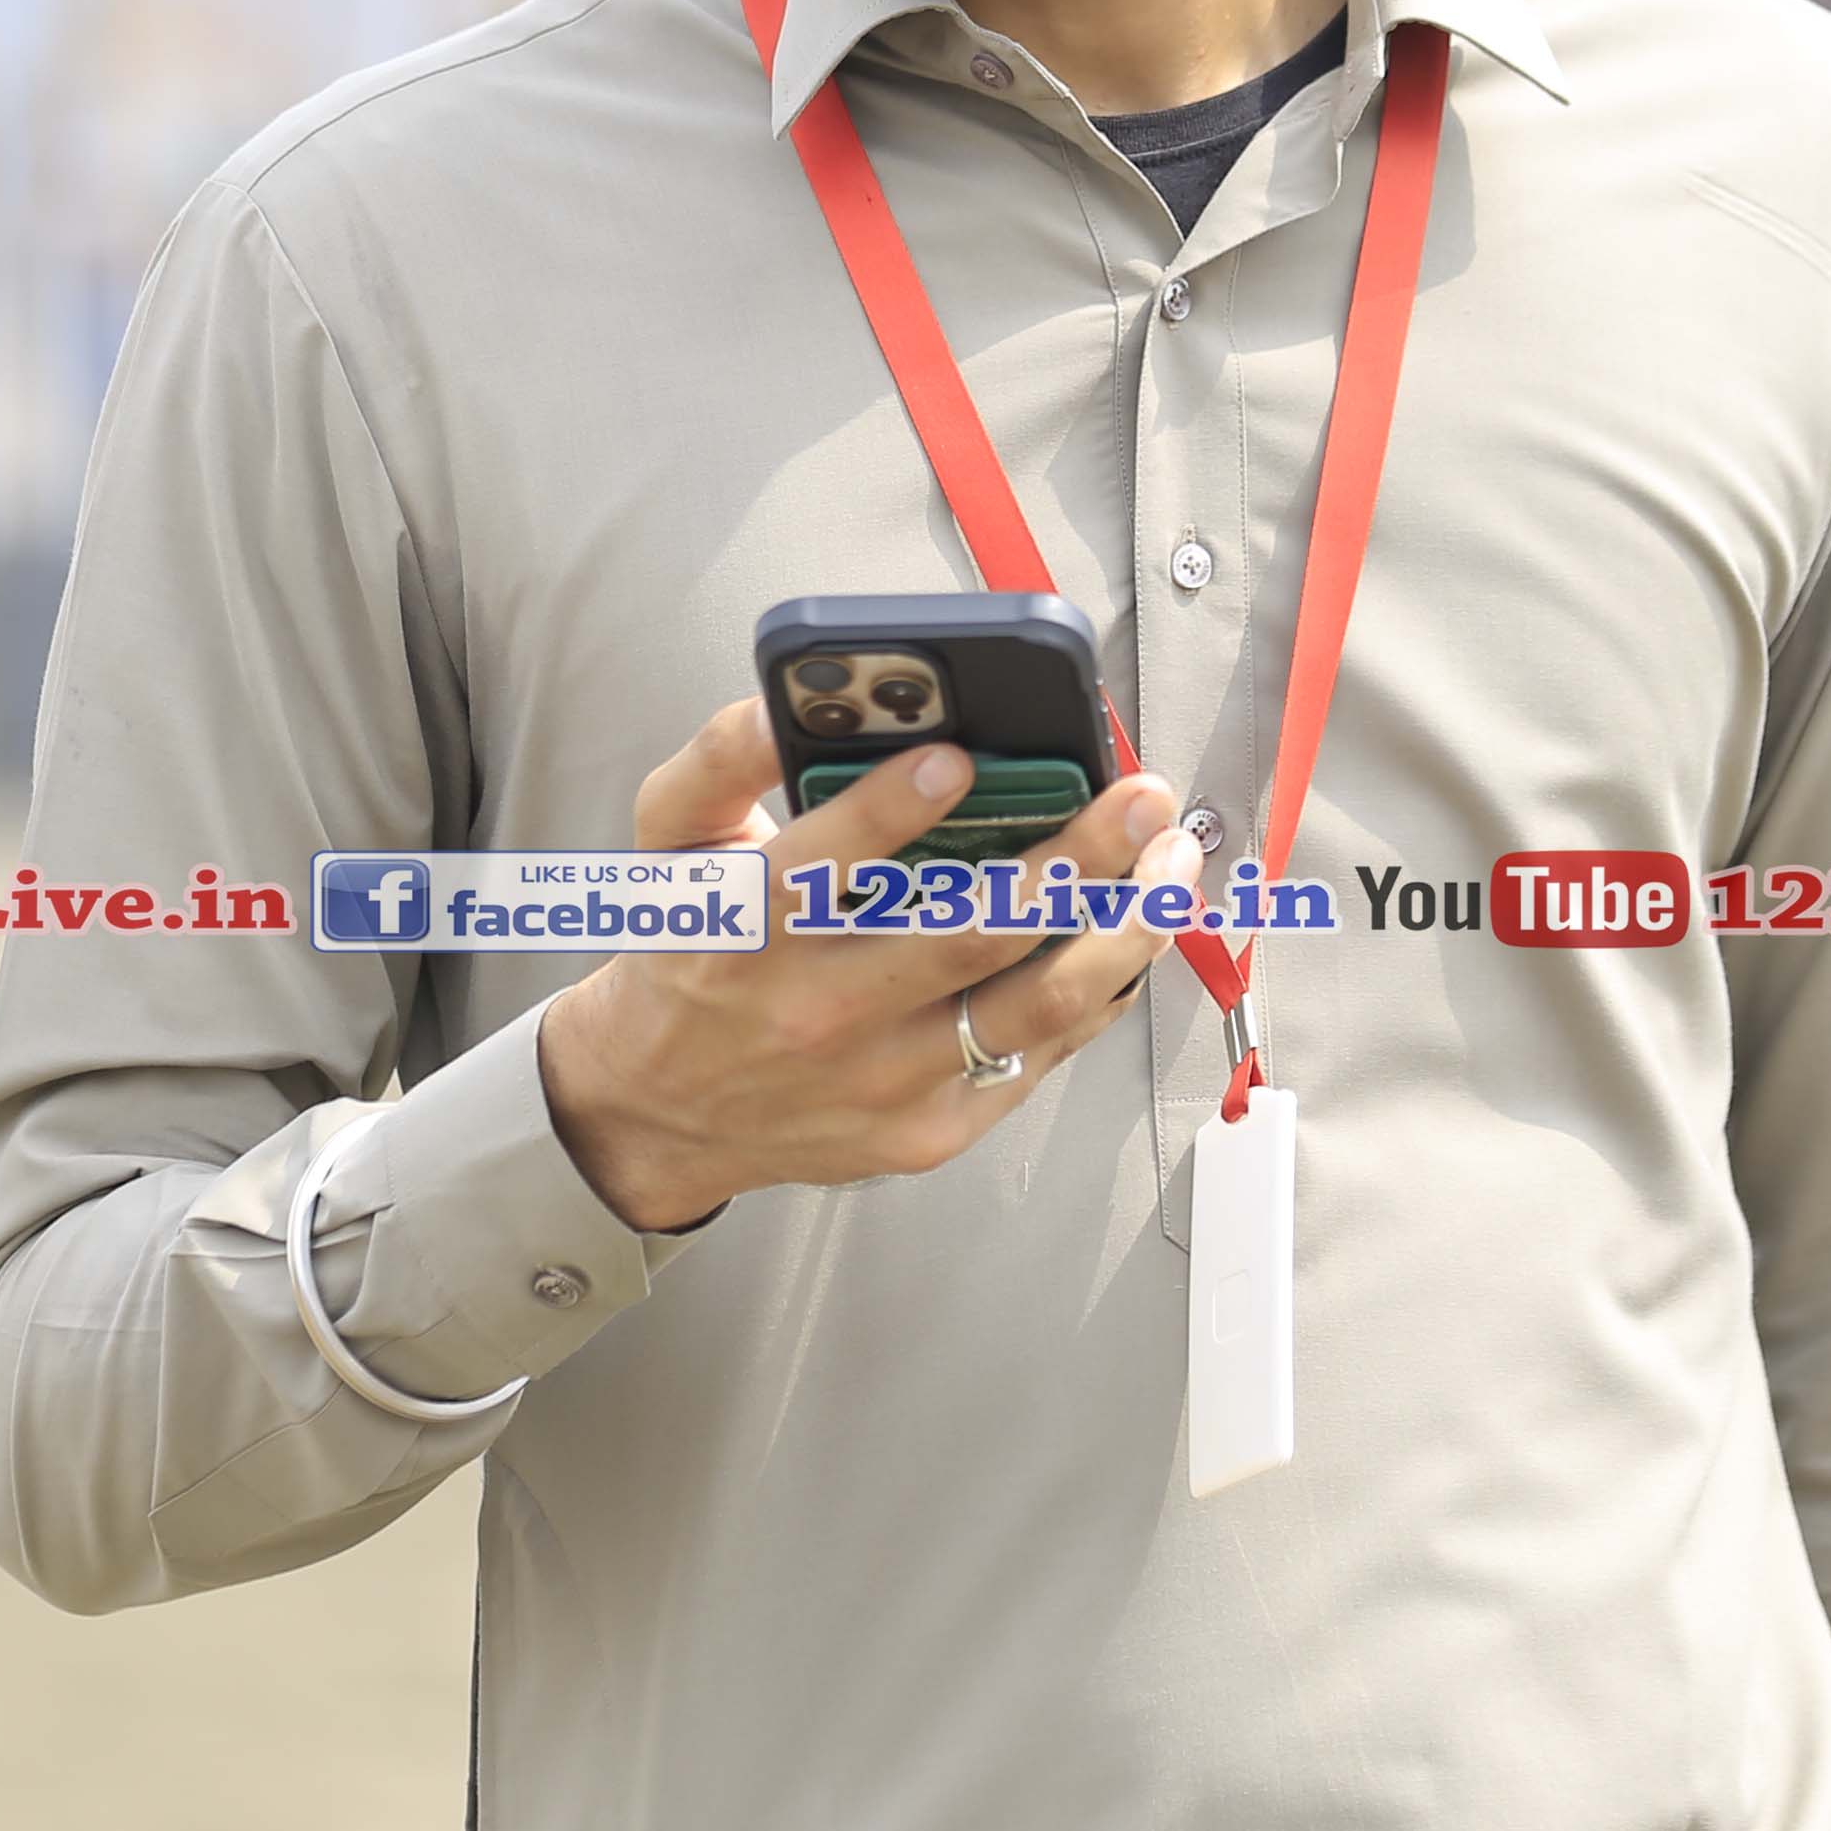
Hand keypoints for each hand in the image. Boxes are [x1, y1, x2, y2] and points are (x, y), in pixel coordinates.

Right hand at [533, 697, 1202, 1234]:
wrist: (660, 1111)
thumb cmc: (686, 958)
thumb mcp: (667, 843)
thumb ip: (719, 760)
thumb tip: (785, 700)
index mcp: (746, 929)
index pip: (823, 863)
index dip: (893, 809)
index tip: (958, 758)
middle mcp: (816, 1011)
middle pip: (969, 934)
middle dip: (1076, 857)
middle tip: (1141, 800)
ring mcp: (880, 1080)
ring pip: (1032, 1002)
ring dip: (1122, 928)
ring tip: (1170, 864)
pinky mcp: (928, 1129)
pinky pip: (1038, 1052)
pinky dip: (1100, 989)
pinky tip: (1131, 933)